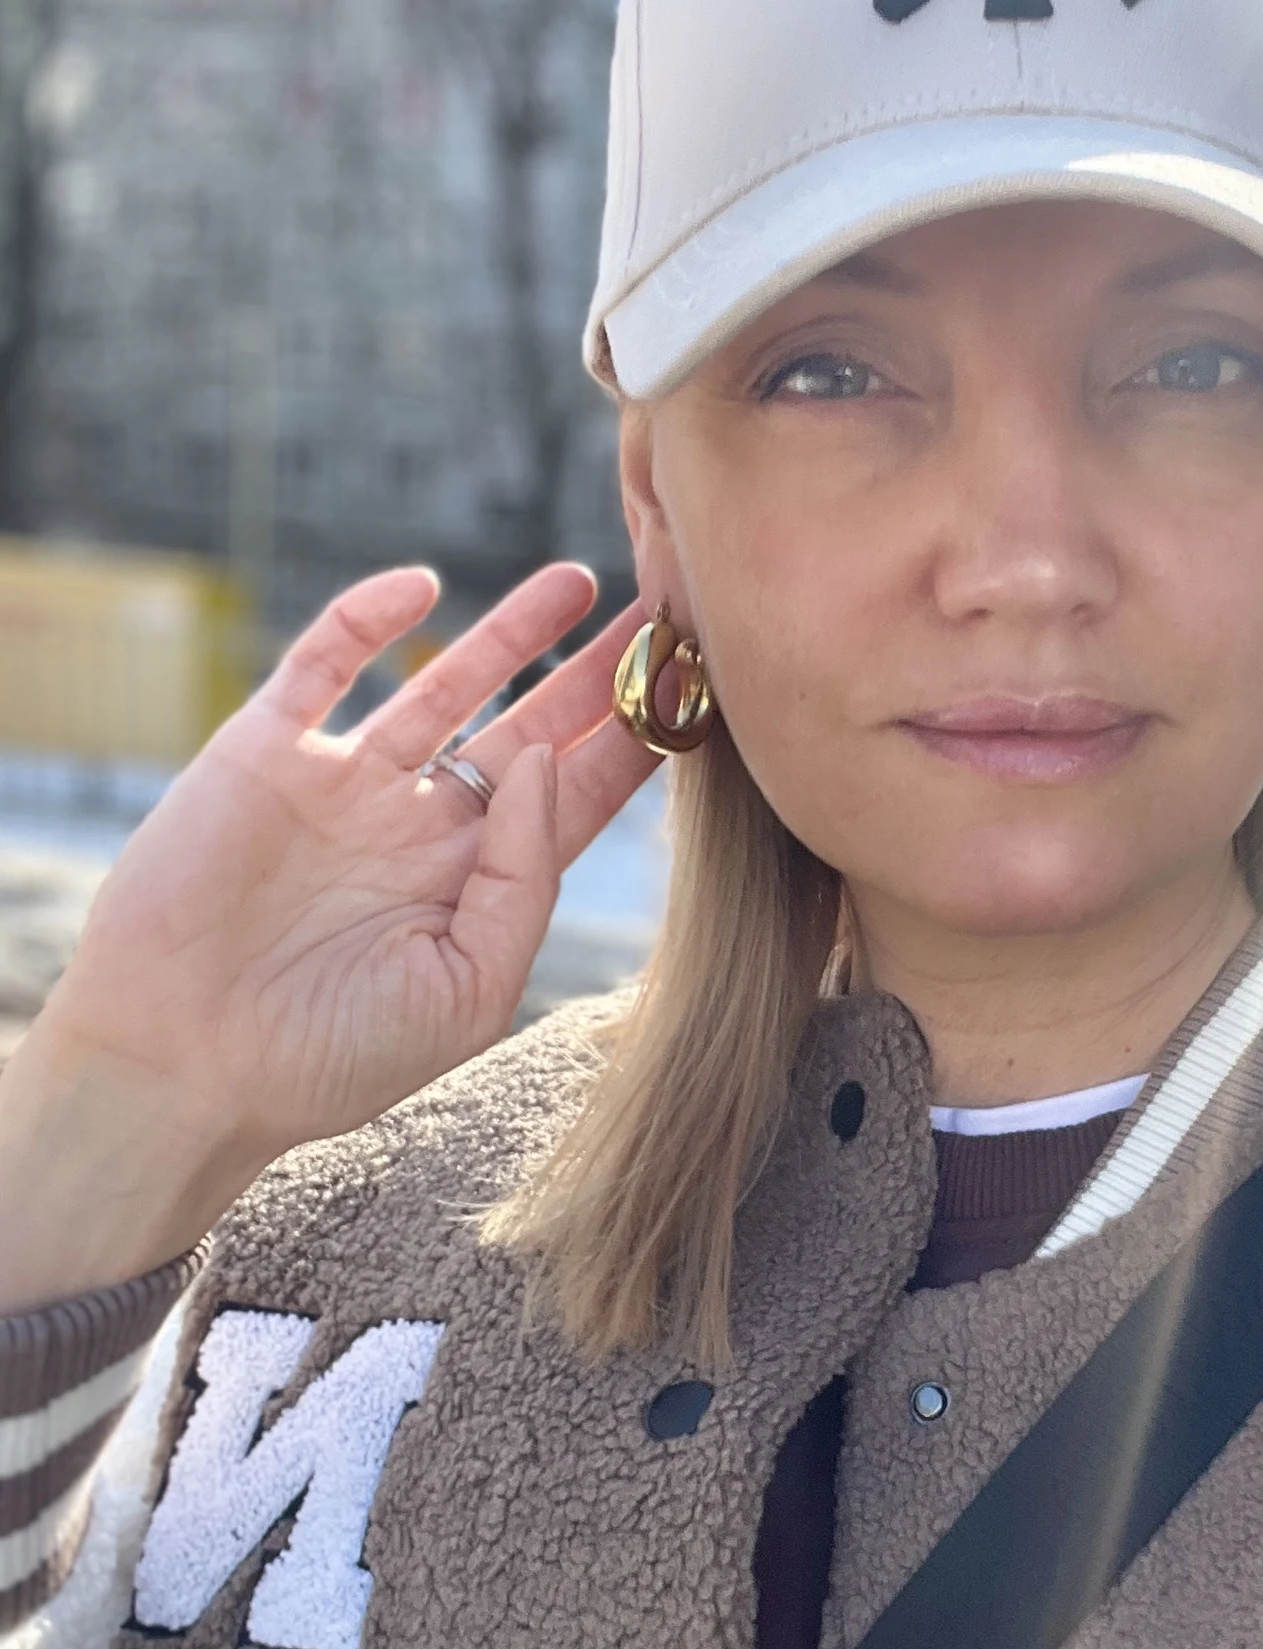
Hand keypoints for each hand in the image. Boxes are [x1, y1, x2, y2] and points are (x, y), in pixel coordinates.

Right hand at [0, 564, 658, 1306]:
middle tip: (665, 615)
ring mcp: (344, 784)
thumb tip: (546, 765)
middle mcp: (419, 827)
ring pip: (442, 684)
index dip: (630, 746)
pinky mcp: (264, 753)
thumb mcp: (466, 989)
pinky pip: (321, 667)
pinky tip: (425, 585)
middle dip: (594, 678)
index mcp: (472, 888)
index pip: (571, 801)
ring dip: (510, 633)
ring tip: (578, 581)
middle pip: (528, 732)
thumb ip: (521, 881)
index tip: (693, 691)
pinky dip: (365, 619)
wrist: (183, 1068)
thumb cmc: (330, 1056)